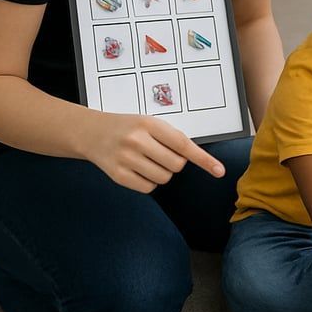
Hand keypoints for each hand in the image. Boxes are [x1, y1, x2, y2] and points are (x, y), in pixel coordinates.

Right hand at [80, 112, 223, 192]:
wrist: (92, 132)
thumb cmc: (128, 128)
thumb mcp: (150, 123)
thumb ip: (171, 137)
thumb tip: (195, 157)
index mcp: (150, 124)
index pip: (184, 144)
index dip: (204, 159)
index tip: (219, 171)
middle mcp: (137, 141)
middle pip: (177, 165)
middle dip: (175, 163)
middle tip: (161, 153)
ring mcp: (126, 159)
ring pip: (164, 178)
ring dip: (162, 173)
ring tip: (147, 160)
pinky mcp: (117, 176)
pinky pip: (148, 188)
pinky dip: (149, 182)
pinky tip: (138, 170)